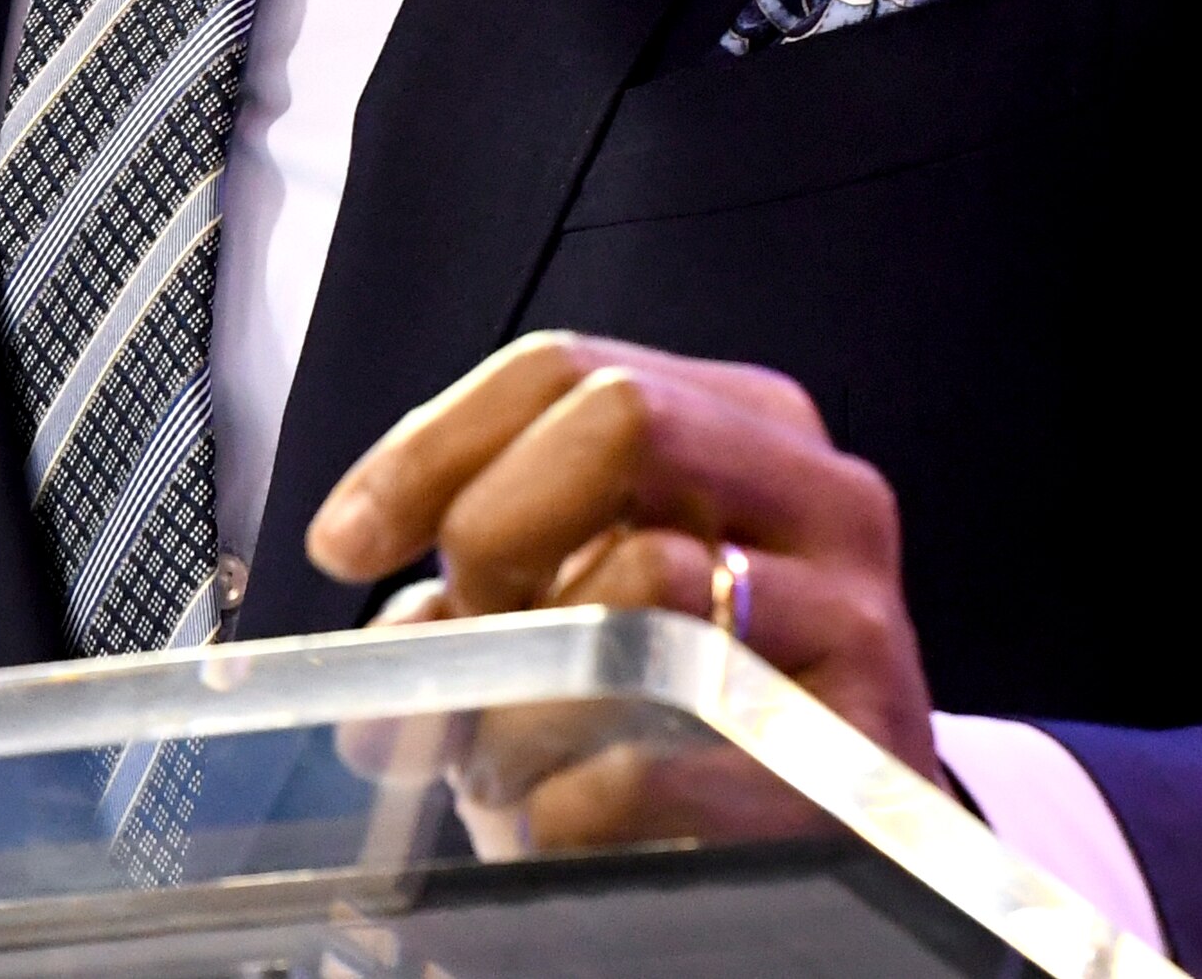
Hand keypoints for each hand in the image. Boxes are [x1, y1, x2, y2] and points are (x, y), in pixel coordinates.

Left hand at [305, 333, 941, 852]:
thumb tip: (377, 678)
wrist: (856, 834)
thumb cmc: (703, 703)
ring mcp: (856, 625)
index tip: (345, 539)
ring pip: (639, 589)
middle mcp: (823, 499)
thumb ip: (480, 602)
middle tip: (469, 626)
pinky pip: (655, 762)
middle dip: (500, 524)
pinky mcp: (852, 766)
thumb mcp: (596, 610)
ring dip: (521, 696)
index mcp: (751, 428)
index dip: (430, 447)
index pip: (566, 366)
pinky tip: (564, 821)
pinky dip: (570, 803)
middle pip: (624, 416)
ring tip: (502, 761)